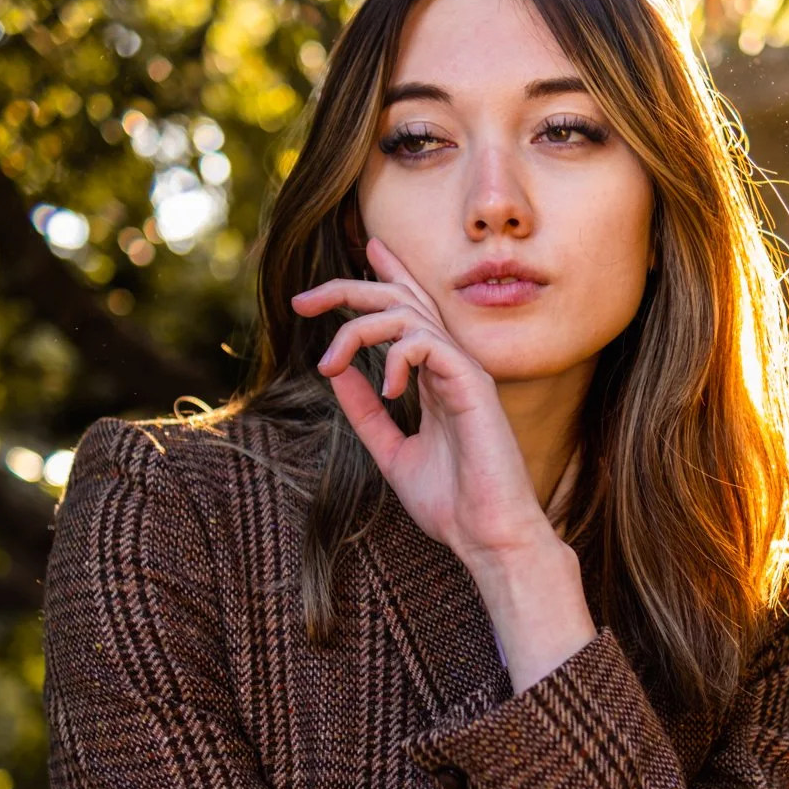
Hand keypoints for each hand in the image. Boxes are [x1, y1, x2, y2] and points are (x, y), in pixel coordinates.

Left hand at [291, 235, 554, 568]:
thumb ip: (366, 412)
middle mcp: (451, 365)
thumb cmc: (450, 503)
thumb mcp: (391, 452)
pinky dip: (394, 357)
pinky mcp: (471, 383)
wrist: (486, 535)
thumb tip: (337, 373)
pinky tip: (386, 390)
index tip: (359, 253)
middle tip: (302, 300)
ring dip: (356, 330)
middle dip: (348, 289)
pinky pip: (424, 343)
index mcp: (437, 377)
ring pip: (404, 315)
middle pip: (400, 300)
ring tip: (328, 364)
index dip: (386, 277)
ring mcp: (463, 371)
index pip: (411, 312)